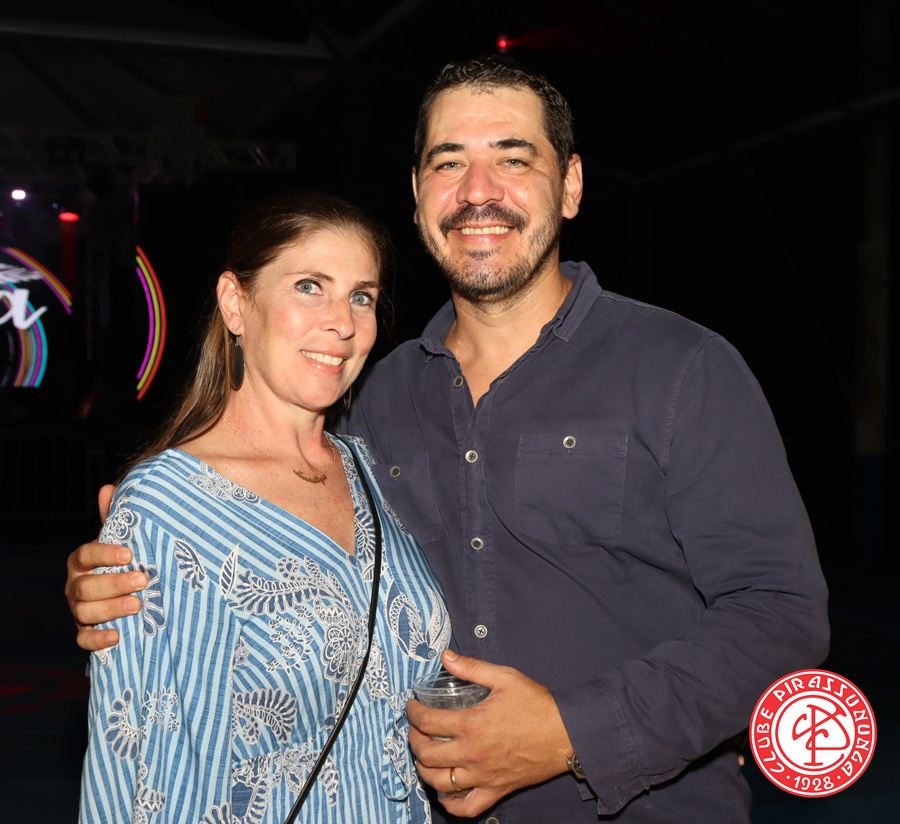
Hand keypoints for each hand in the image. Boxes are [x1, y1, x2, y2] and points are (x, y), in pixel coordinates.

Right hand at [65, 485, 147, 650]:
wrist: (126, 592)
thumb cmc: (126, 562)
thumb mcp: (123, 540)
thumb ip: (117, 520)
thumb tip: (109, 488)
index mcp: (82, 560)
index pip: (86, 555)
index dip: (105, 554)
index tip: (130, 554)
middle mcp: (76, 584)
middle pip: (87, 586)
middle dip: (115, 584)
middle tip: (144, 580)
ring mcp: (77, 610)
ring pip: (85, 611)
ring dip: (112, 609)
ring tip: (138, 605)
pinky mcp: (85, 631)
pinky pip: (83, 640)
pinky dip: (98, 639)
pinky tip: (117, 636)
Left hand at [407, 650, 572, 816]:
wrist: (566, 734)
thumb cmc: (537, 705)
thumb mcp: (505, 677)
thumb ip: (472, 667)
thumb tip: (446, 656)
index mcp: (472, 725)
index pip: (427, 722)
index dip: (413, 713)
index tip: (412, 706)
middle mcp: (473, 754)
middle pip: (427, 754)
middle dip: (413, 740)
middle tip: (415, 729)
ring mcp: (483, 776)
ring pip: (440, 783)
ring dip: (424, 770)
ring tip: (424, 757)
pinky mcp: (496, 790)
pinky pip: (466, 808)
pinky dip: (451, 804)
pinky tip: (445, 791)